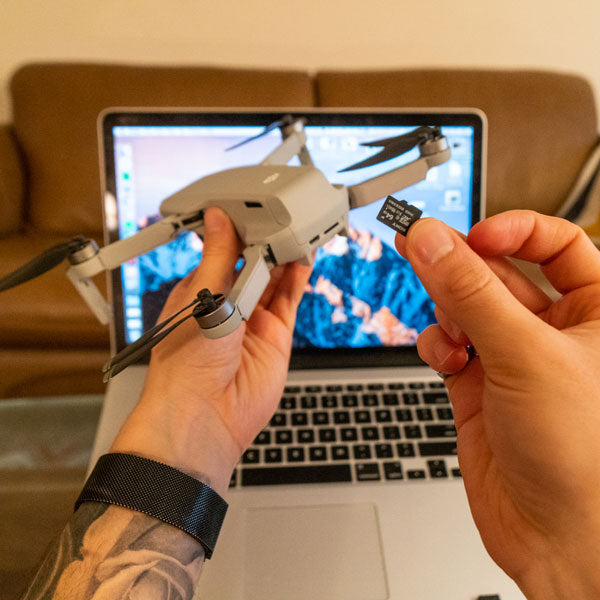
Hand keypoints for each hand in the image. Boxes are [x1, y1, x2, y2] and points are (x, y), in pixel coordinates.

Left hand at [111, 208, 311, 493]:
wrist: (204, 415)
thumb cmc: (185, 365)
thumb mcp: (201, 298)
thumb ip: (218, 257)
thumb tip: (217, 219)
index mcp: (200, 291)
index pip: (223, 251)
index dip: (239, 229)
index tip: (252, 206)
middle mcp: (228, 304)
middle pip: (254, 262)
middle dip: (267, 239)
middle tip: (282, 213)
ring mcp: (254, 319)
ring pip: (275, 278)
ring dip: (287, 255)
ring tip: (300, 228)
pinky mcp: (276, 335)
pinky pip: (290, 299)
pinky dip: (299, 277)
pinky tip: (303, 256)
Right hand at [394, 211, 599, 598]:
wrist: (554, 535)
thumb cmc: (582, 455)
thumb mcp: (526, 354)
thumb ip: (471, 292)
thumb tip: (432, 242)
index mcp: (597, 312)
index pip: (556, 244)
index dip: (514, 233)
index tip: (474, 236)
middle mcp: (556, 330)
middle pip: (499, 273)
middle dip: (462, 268)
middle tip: (422, 251)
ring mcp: (512, 357)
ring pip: (466, 307)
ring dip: (449, 311)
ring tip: (448, 326)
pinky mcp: (478, 382)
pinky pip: (448, 342)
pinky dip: (439, 345)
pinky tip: (447, 359)